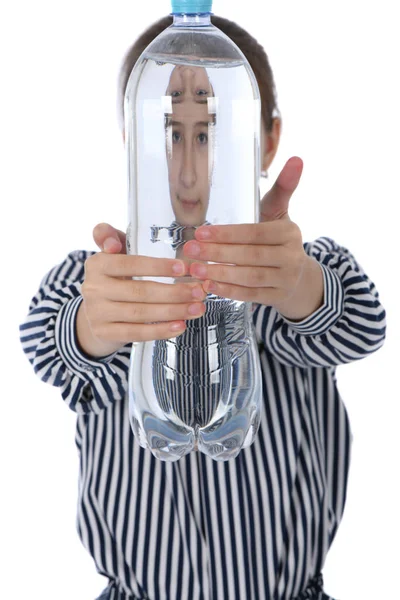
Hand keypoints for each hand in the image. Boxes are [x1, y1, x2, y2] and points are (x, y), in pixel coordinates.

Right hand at [76, 223, 206, 357]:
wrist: (94, 314)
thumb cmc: (113, 279)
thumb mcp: (112, 255)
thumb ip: (112, 238)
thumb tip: (112, 243)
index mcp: (98, 264)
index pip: (130, 264)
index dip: (157, 267)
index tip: (183, 268)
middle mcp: (94, 288)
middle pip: (139, 291)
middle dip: (174, 292)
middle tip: (198, 291)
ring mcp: (97, 313)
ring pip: (141, 313)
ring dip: (173, 311)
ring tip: (196, 308)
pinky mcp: (104, 333)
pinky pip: (137, 333)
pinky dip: (160, 331)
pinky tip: (180, 326)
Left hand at [183, 157, 323, 320]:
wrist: (299, 279)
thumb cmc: (279, 241)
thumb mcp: (280, 214)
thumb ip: (283, 188)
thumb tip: (297, 158)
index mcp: (289, 233)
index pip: (256, 233)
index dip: (228, 234)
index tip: (200, 233)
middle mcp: (291, 257)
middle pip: (250, 255)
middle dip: (218, 253)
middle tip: (189, 250)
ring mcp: (285, 280)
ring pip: (250, 277)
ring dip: (220, 273)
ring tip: (195, 269)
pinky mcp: (276, 297)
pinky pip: (250, 294)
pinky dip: (229, 290)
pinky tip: (209, 285)